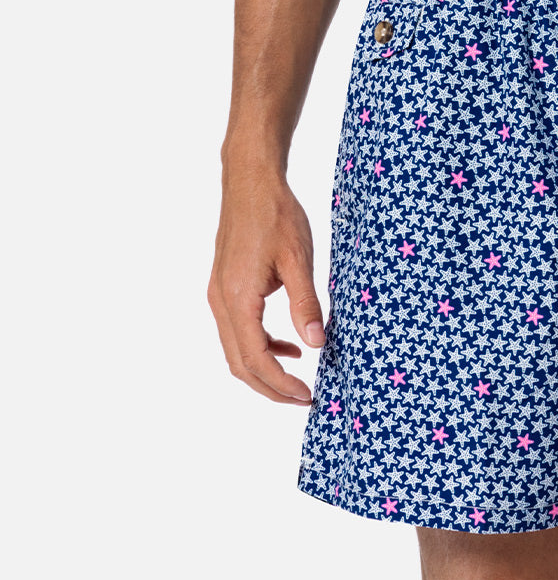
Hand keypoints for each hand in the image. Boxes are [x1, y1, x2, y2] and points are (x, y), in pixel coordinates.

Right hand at [208, 165, 325, 404]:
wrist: (250, 181)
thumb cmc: (276, 214)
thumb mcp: (298, 257)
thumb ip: (306, 302)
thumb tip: (317, 342)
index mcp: (238, 298)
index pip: (255, 358)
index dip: (280, 384)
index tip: (307, 396)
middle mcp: (221, 301)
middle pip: (240, 363)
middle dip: (271, 387)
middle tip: (304, 398)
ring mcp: (219, 295)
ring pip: (236, 349)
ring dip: (265, 369)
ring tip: (299, 378)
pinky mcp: (224, 287)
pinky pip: (238, 330)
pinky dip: (260, 345)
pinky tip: (288, 343)